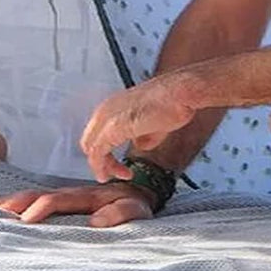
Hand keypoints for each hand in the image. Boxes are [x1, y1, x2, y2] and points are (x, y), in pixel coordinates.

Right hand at [0, 182, 155, 226]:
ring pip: (30, 196)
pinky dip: (15, 204)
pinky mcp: (60, 201)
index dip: (40, 208)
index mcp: (84, 196)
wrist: (139, 188)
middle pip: (35, 195)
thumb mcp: (135, 211)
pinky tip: (0, 210)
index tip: (25, 221)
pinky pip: (34, 200)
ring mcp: (62, 195)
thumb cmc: (136, 205)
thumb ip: (119, 214)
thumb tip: (95, 222)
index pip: (56, 200)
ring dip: (10, 203)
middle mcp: (68, 193)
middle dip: (14, 204)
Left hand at [78, 76, 196, 182]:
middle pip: (89, 142)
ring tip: (114, 177)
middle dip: (100, 162)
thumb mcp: (154, 123)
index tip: (115, 165)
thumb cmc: (172, 101)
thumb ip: (144, 135)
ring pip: (91, 148)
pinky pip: (99, 151)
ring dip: (102, 167)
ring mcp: (108, 117)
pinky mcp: (114, 127)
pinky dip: (102, 166)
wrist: (181, 93)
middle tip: (114, 174)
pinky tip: (113, 174)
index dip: (103, 153)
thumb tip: (140, 144)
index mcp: (112, 106)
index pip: (96, 134)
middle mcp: (105, 110)